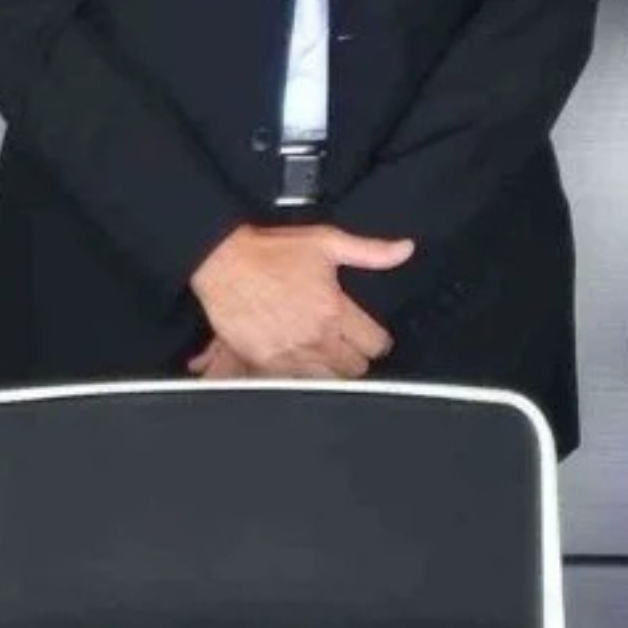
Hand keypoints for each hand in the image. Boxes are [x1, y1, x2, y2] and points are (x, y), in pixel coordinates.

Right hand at [193, 223, 411, 378]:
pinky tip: (300, 362)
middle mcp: (315, 338)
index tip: (370, 336)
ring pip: (328, 382)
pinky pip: (295, 385)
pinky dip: (300, 377)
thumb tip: (405, 249)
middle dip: (355, 357)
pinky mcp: (264, 364)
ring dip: (330, 371)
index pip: (375, 344)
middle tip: (347, 344)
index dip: (377, 340)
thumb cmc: (271, 251)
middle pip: (355, 368)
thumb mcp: (326, 242)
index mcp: (334, 310)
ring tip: (324, 355)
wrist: (223, 263)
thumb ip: (371, 251)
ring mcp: (290, 355)